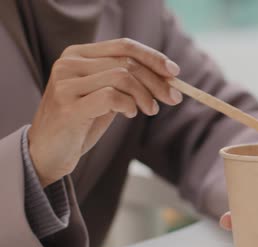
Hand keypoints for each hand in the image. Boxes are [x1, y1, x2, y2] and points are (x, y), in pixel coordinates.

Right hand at [28, 38, 183, 186]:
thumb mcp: (106, 98)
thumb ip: (127, 83)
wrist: (48, 153)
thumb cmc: (81, 124)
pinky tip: (130, 114)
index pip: (123, 46)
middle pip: (126, 62)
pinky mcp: (68, 106)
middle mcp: (69, 64)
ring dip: (145, 95)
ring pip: (121, 77)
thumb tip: (167, 79)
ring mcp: (65, 83)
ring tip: (149, 110)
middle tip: (173, 98)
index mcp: (78, 55)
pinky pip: (111, 97)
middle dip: (157, 81)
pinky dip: (129, 105)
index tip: (175, 72)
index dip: (153, 57)